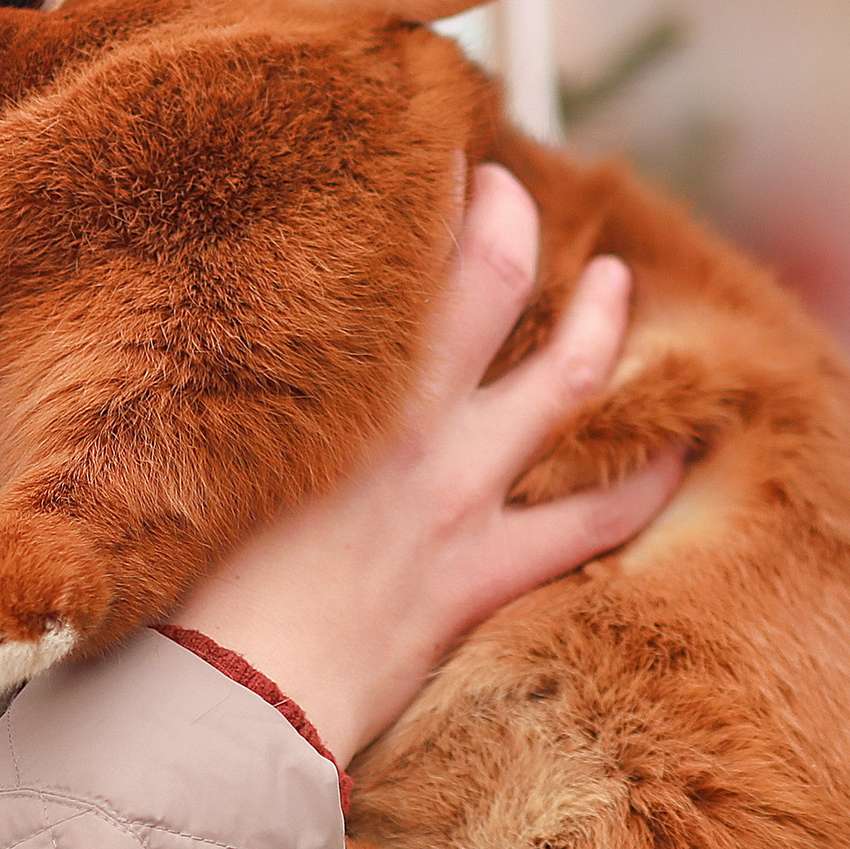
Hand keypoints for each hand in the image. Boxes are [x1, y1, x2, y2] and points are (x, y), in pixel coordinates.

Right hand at [175, 164, 678, 760]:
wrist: (221, 701)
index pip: (388, 248)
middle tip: (507, 185)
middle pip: (490, 277)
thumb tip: (172, 350)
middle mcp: (406, 420)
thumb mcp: (181, 458)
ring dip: (600, 320)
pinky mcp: (484, 575)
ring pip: (563, 378)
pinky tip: (677, 452)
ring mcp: (456, 494)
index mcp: (328, 383)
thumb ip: (209, 396)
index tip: (413, 146)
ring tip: (616, 281)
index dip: (411, 188)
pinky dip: (646, 480)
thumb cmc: (176, 586)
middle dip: (507, 215)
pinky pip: (595, 517)